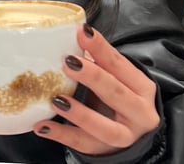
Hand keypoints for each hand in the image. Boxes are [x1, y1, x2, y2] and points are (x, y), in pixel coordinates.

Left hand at [33, 24, 159, 155]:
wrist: (131, 131)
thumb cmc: (118, 96)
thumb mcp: (115, 78)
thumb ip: (96, 60)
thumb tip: (68, 37)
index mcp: (141, 87)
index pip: (121, 65)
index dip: (101, 49)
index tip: (82, 32)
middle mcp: (139, 112)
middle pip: (117, 94)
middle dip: (92, 77)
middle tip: (68, 62)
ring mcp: (125, 135)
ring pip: (105, 128)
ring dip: (80, 114)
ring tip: (56, 100)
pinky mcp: (106, 151)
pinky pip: (83, 144)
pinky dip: (61, 134)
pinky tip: (42, 125)